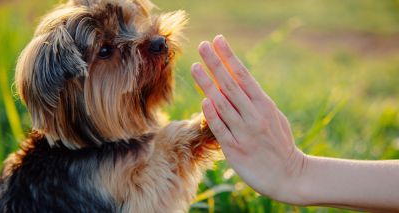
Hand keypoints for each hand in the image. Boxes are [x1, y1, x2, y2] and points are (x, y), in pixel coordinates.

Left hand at [191, 35, 306, 203]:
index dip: (229, 57)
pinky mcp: (236, 150)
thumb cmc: (280, 144)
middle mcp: (255, 115)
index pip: (244, 76)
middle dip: (215, 63)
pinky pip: (221, 129)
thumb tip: (238, 84)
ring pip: (223, 104)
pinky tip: (204, 100)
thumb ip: (256, 102)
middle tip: (202, 46)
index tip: (218, 40)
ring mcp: (245, 132)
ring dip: (208, 84)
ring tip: (195, 66)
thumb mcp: (273, 117)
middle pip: (231, 85)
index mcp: (265, 105)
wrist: (290, 177)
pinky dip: (212, 114)